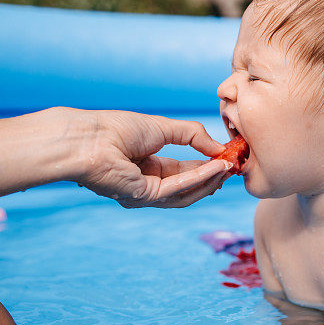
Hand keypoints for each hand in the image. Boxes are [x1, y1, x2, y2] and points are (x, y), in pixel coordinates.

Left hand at [67, 108, 231, 207]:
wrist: (89, 138)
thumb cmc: (116, 128)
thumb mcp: (163, 127)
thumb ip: (193, 135)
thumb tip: (219, 147)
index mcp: (147, 166)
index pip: (184, 171)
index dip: (207, 165)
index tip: (228, 158)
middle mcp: (147, 183)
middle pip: (188, 186)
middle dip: (213, 176)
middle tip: (235, 165)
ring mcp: (146, 194)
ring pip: (187, 193)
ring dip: (211, 180)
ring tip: (229, 166)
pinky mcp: (144, 197)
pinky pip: (178, 189)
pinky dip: (200, 178)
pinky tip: (216, 166)